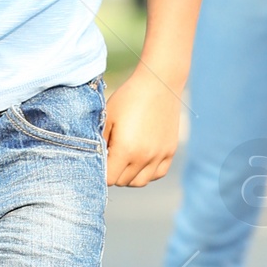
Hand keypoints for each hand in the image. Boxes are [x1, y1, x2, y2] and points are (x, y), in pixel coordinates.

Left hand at [104, 63, 181, 187]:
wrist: (159, 83)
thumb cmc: (128, 98)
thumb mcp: (107, 118)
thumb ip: (100, 143)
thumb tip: (96, 160)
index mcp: (125, 150)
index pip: (109, 179)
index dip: (102, 173)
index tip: (100, 160)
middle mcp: (144, 157)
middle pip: (124, 182)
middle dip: (114, 173)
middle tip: (110, 157)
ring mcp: (159, 156)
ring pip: (140, 182)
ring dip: (130, 176)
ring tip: (125, 160)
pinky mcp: (170, 151)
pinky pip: (157, 174)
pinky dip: (147, 172)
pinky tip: (141, 160)